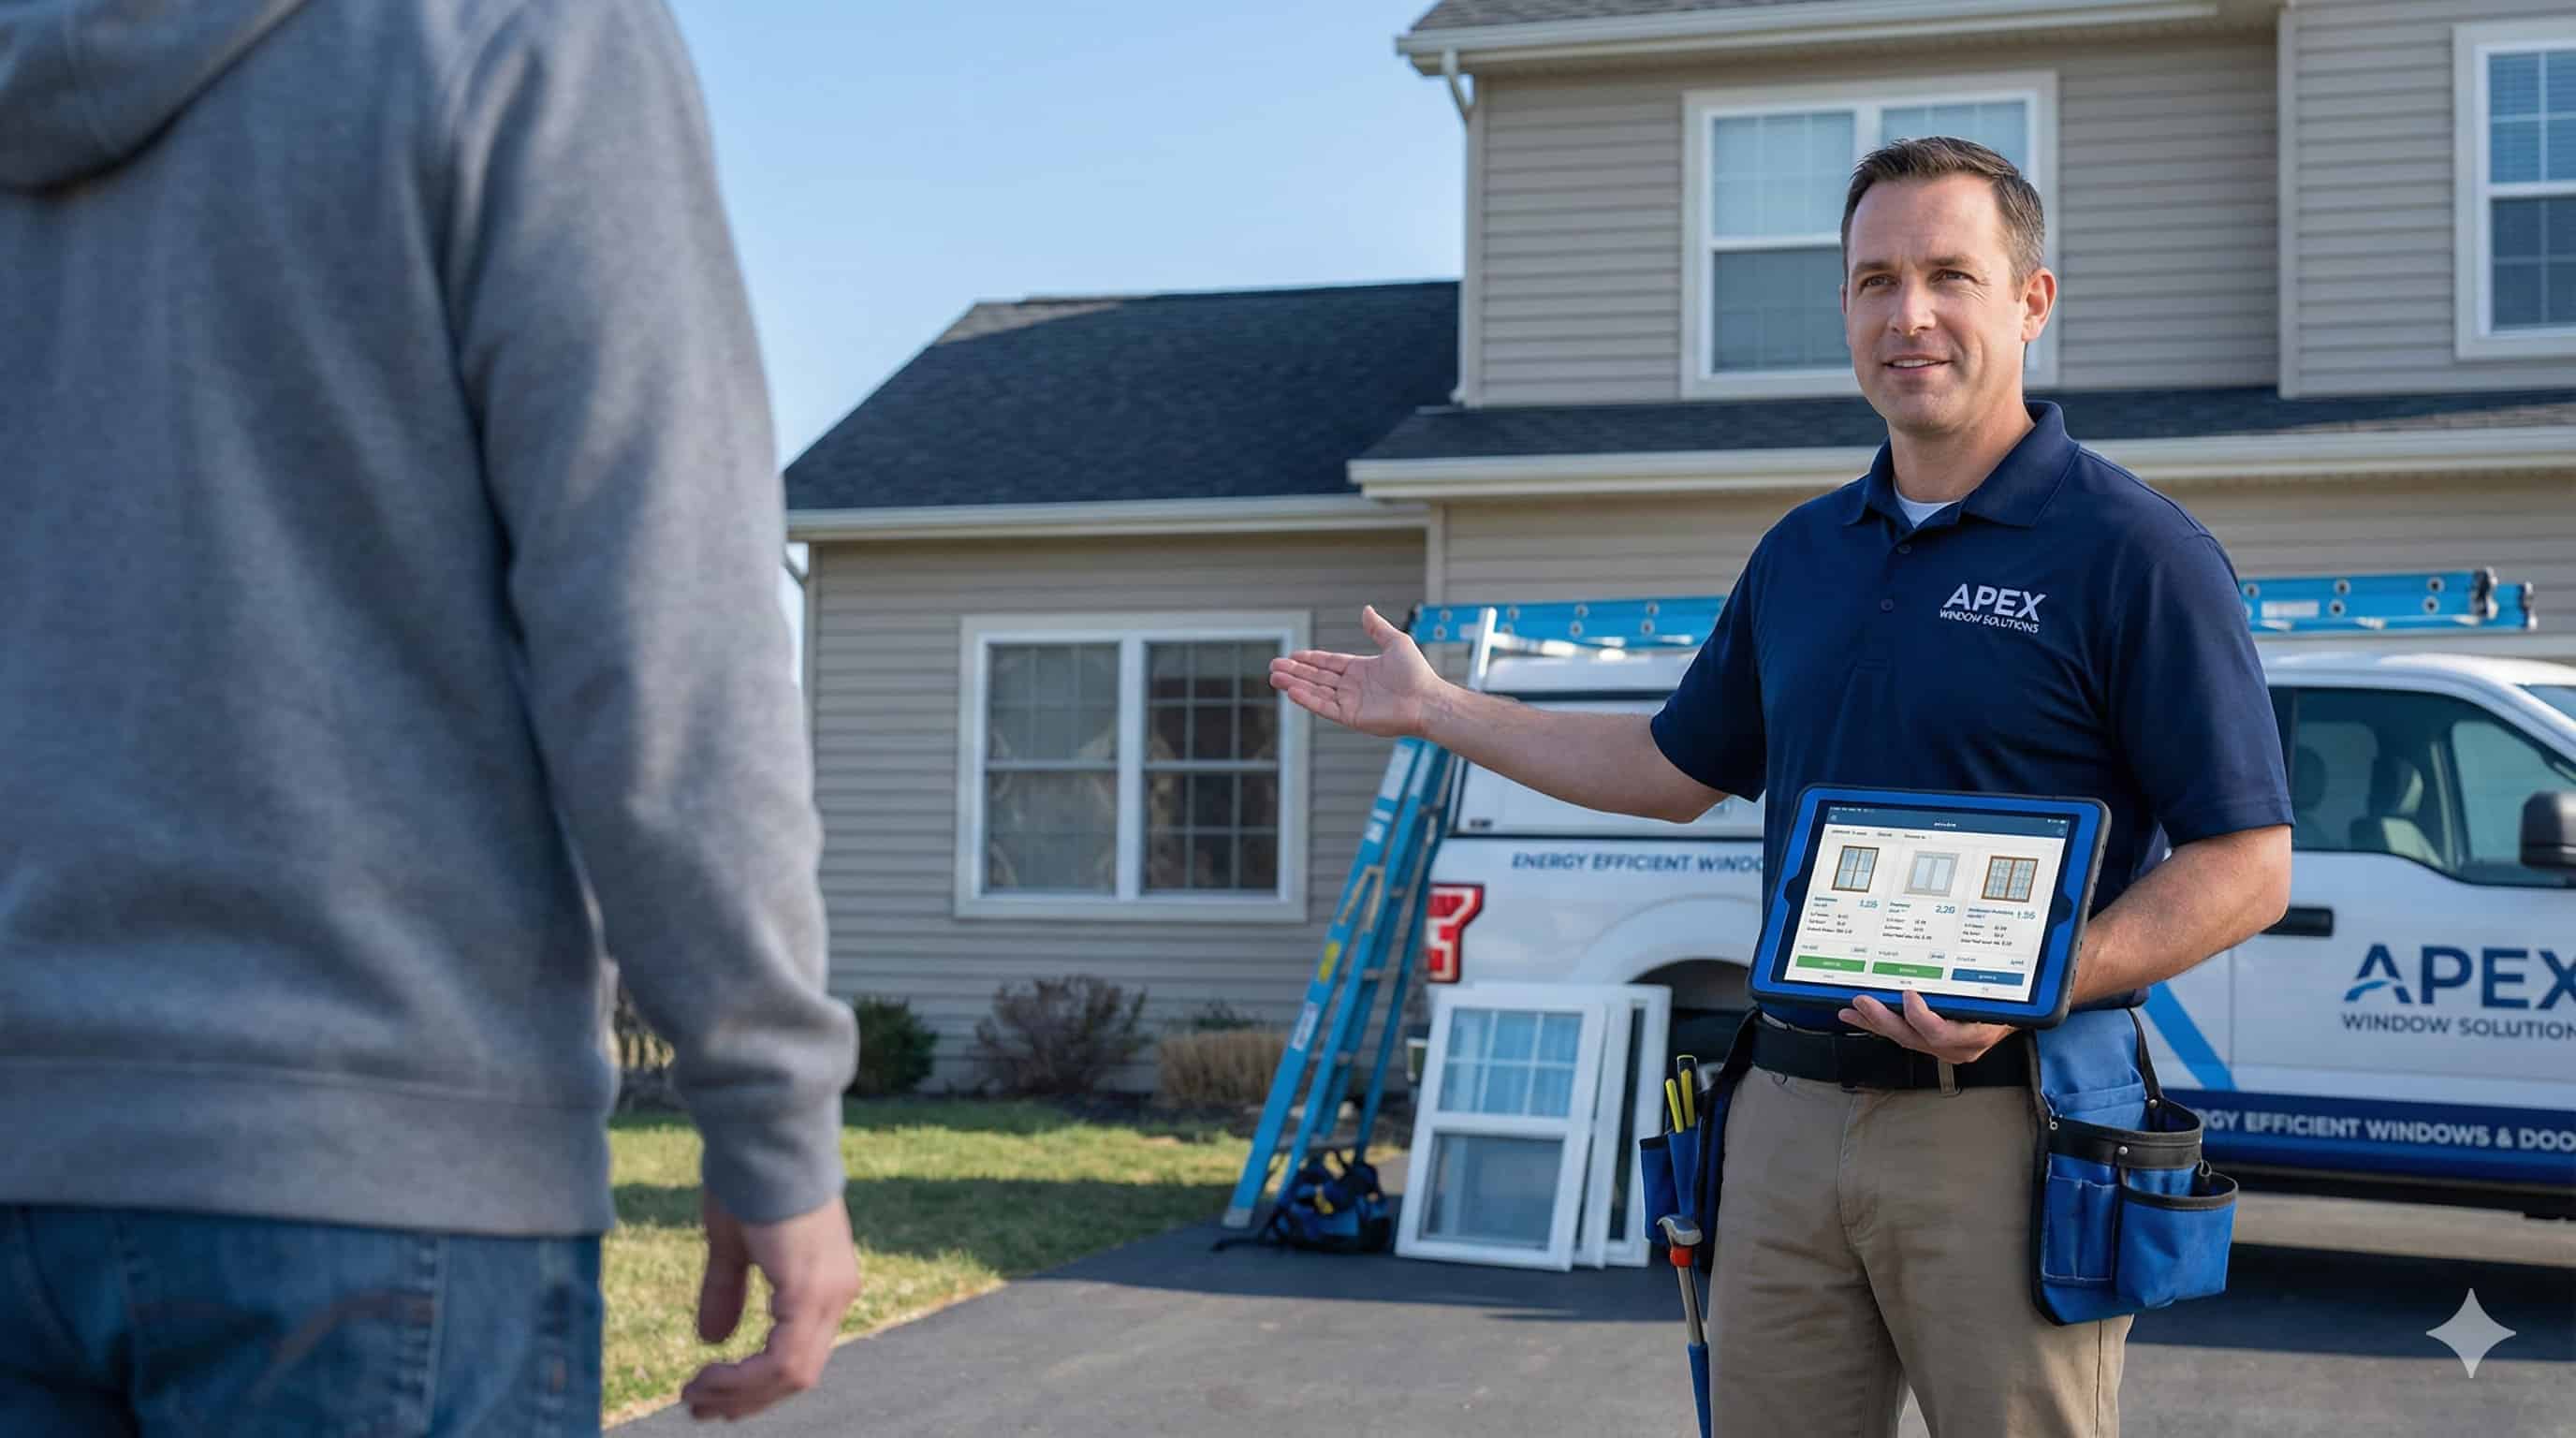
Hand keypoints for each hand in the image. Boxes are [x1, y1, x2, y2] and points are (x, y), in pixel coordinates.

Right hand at [681, 1192, 860, 1421]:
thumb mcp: (734, 1245)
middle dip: (746, 1398)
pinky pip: (782, 1360)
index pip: (799, 1354)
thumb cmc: (748, 1178)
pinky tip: (708, 1376)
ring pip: (791, 1374)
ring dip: (740, 1393)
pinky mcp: (810, 1291)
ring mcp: (829, 1293)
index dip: (756, 1382)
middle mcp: (837, 1293)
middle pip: (798, 1373)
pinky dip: (744, 1378)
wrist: (763, 1137)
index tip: (710, 1392)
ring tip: (695, 1396)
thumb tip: (711, 1338)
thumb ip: (728, 1291)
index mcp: (825, 1282)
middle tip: (699, 1407)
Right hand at [1268, 604, 1444, 738]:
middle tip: (1273, 666)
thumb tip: (1366, 609)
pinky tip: (1292, 691)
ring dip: (1295, 684)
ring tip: (1274, 678)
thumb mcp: (1396, 643)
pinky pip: (1324, 707)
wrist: (1427, 700)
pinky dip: (1307, 699)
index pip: (1329, 663)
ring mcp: (1350, 702)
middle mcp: (1352, 686)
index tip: (1292, 656)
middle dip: (1295, 672)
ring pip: (1316, 691)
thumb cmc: (1417, 673)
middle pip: (1317, 677)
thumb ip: (1377, 628)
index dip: (1310, 659)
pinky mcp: (1351, 716)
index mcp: (1360, 669)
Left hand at [1838, 990, 2012, 1065]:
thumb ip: (1984, 982)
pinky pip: (1905, 1036)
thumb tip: (1968, 953)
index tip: (1908, 994)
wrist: (2021, 1016)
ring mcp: (1945, 1050)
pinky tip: (1863, 1017)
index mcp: (1976, 1034)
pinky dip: (1882, 1025)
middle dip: (1883, 1020)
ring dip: (1875, 1023)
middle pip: (1914, 1039)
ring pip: (1904, 1039)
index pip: (1940, 1034)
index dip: (1920, 1017)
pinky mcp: (1934, 1045)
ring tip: (1850, 1011)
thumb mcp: (2005, 993)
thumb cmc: (2012, 1001)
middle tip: (1861, 1001)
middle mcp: (1958, 1047)